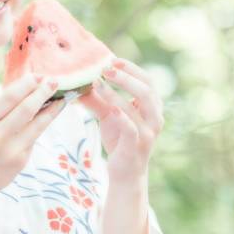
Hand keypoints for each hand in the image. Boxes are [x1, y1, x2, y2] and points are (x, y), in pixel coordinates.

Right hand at [0, 73, 67, 203]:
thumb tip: (25, 90)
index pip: (9, 97)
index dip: (27, 84)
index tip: (38, 76)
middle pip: (27, 108)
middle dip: (43, 92)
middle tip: (54, 81)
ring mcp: (11, 150)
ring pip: (38, 124)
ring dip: (52, 109)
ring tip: (61, 98)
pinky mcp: (21, 161)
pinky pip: (34, 138)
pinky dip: (42, 125)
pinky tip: (49, 115)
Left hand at [77, 57, 163, 184]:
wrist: (125, 173)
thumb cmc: (120, 140)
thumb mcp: (108, 116)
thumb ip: (97, 99)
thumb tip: (79, 82)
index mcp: (152, 107)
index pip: (147, 80)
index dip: (131, 69)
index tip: (112, 60)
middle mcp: (155, 117)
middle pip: (147, 89)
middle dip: (127, 76)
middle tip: (106, 68)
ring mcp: (148, 132)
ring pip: (140, 106)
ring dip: (119, 93)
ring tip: (100, 83)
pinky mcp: (138, 145)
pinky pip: (132, 128)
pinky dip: (122, 116)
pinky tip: (110, 108)